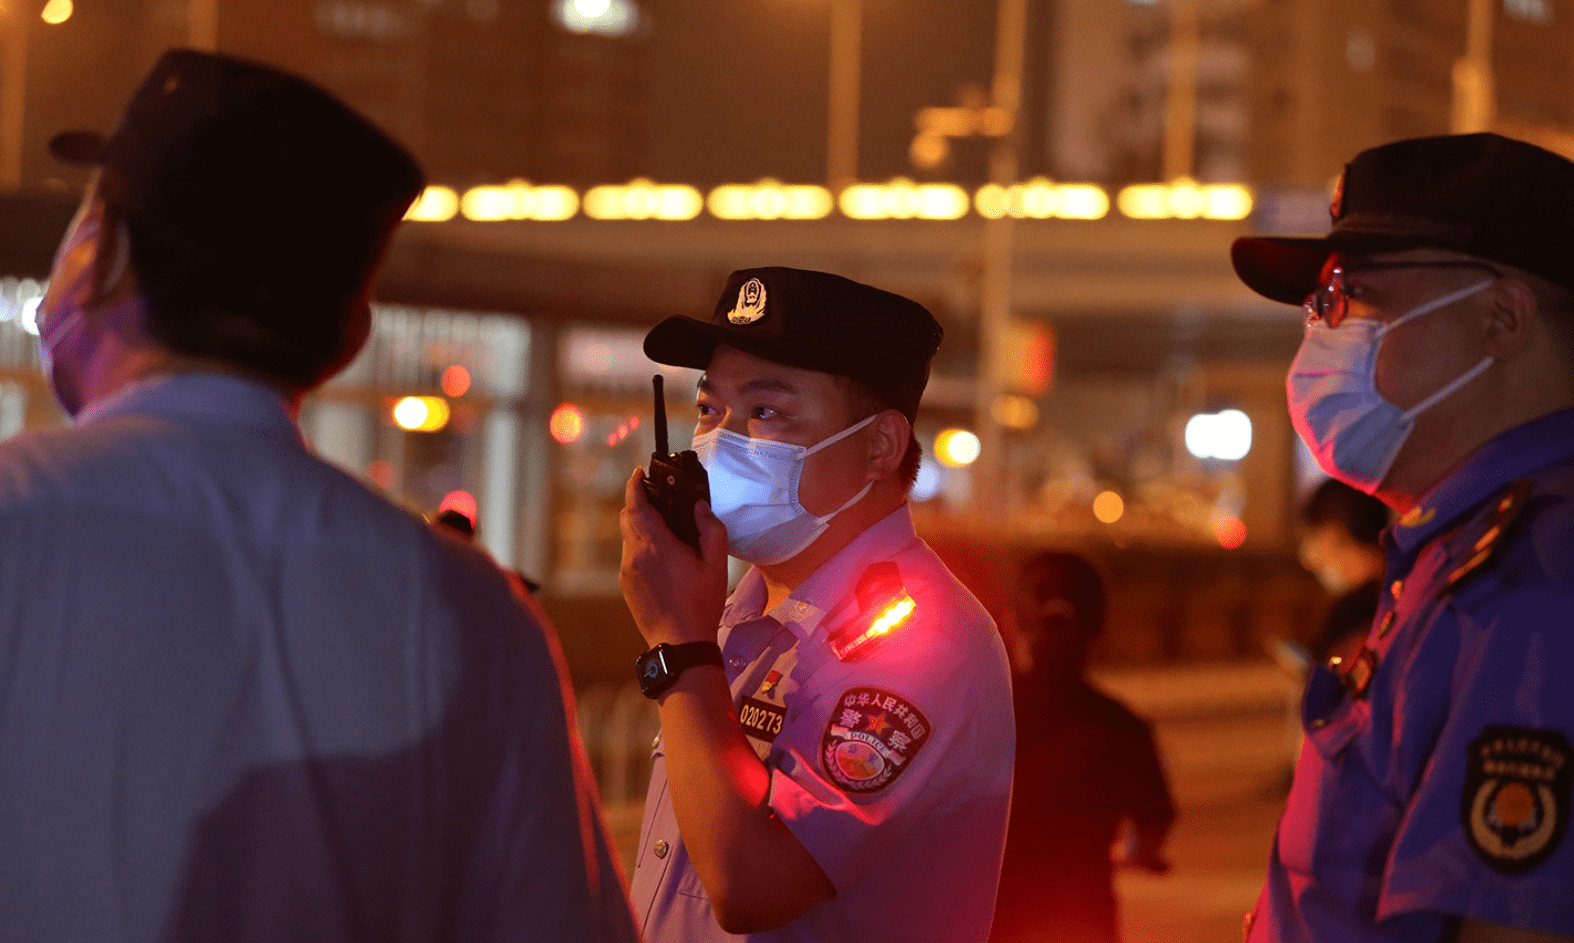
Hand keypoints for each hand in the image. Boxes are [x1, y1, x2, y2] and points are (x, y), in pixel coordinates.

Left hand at [620, 467, 730, 647]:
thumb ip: (709, 529)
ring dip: (641, 526)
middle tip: (659, 499)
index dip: (635, 485)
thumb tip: (698, 507)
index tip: (640, 473)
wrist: (679, 644)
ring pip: (628, 536)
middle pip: (627, 517)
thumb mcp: (716, 565)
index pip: (636, 505)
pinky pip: (630, 555)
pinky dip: (641, 546)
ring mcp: (627, 571)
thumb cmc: (701, 604)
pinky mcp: (626, 584)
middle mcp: (635, 555)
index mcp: (656, 546)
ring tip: (665, 531)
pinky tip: (662, 558)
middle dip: (638, 503)